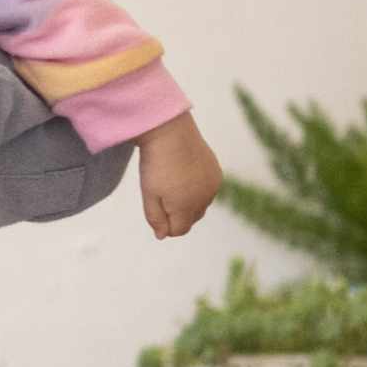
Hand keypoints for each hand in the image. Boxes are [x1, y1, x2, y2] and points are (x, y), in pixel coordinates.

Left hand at [137, 109, 221, 239]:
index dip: (166, 225)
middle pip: (191, 219)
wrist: (170, 131)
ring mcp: (213, 186)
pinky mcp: (217, 173)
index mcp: (185, 207)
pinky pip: (208, 190)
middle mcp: (204, 199)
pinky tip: (185, 174)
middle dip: (178, 214)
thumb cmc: (155, 163)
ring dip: (189, 201)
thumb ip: (155, 218)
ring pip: (201, 205)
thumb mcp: (148, 194)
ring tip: (174, 182)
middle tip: (162, 194)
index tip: (156, 208)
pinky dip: (198, 188)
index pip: (179, 230)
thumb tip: (162, 236)